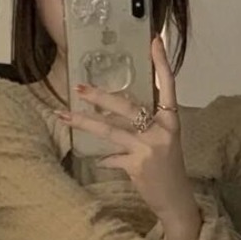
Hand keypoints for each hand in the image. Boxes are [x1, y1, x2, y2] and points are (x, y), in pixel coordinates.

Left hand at [55, 35, 193, 221]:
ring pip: (111, 131)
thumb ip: (143, 125)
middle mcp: (162, 131)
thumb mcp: (163, 141)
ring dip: (85, 123)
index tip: (153, 40)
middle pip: (127, 107)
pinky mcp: (137, 165)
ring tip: (64, 115)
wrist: (176, 200)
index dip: (161, 63)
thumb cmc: (168, 168)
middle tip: (80, 88)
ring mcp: (149, 148)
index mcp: (171, 121)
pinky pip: (111, 158)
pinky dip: (104, 160)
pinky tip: (97, 161)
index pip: (168, 86)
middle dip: (101, 97)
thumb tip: (109, 114)